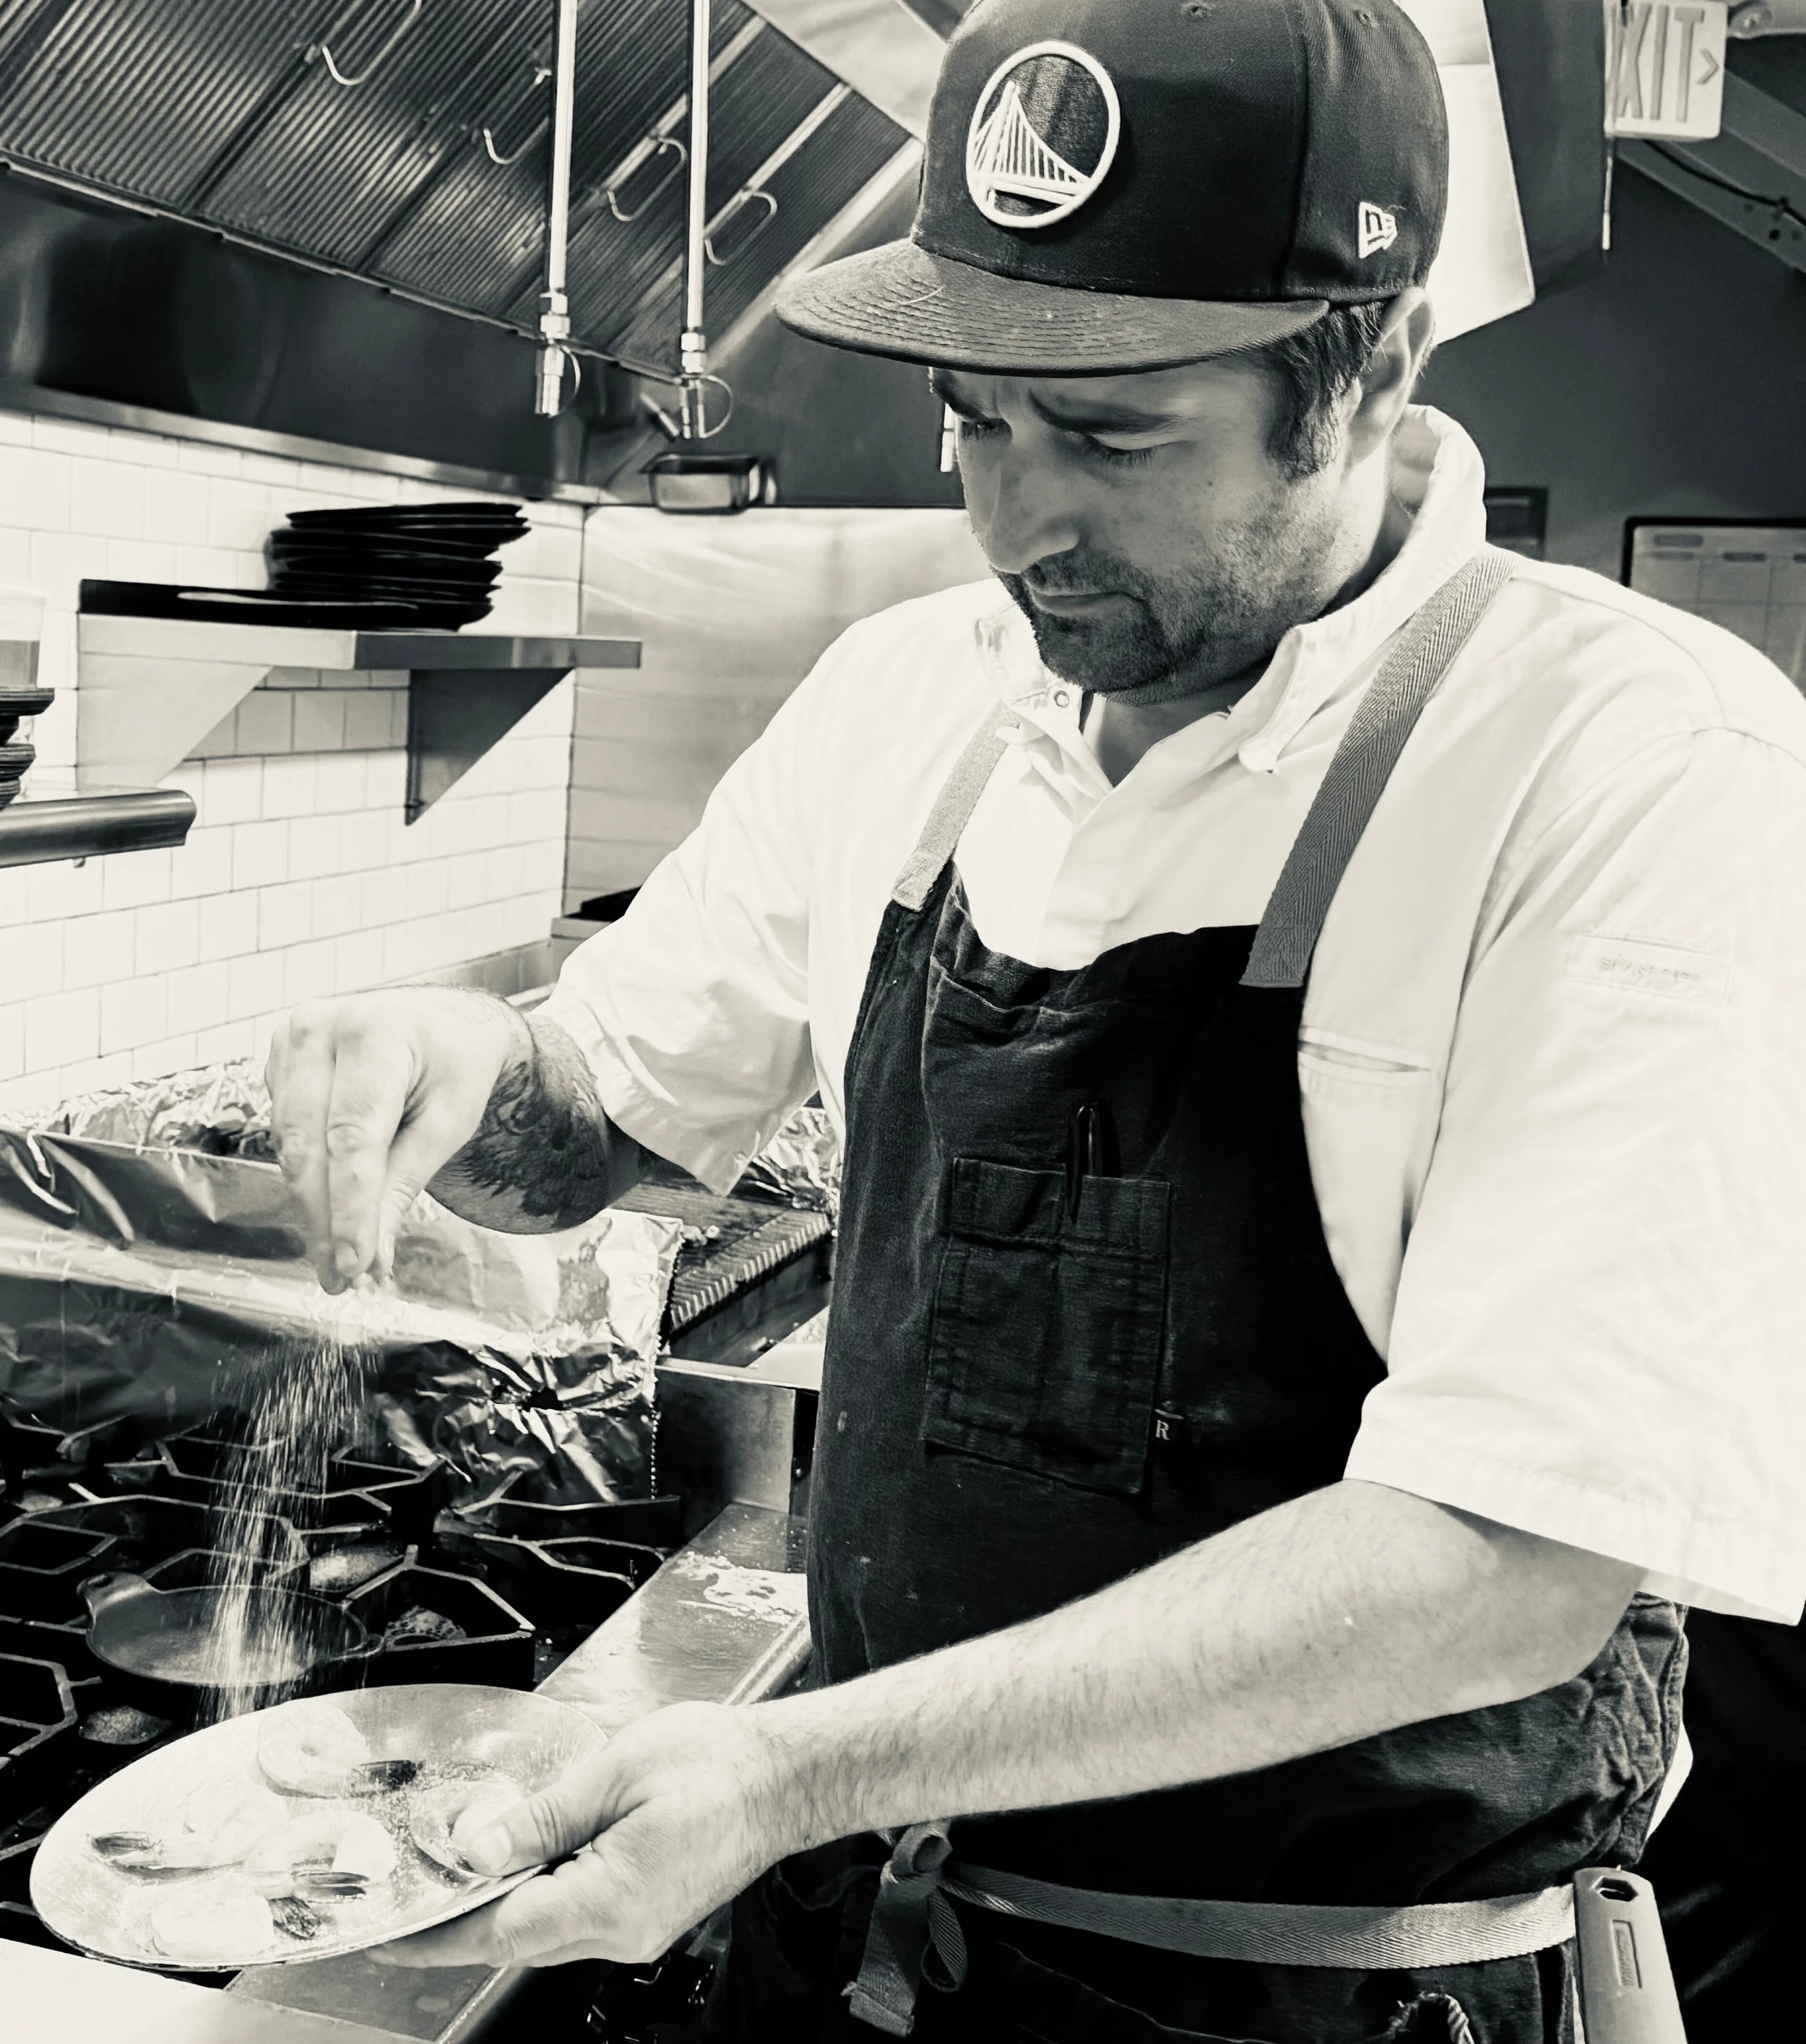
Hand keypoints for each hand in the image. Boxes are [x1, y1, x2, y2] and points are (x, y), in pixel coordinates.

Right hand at [267, 987, 524, 1290]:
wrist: (443, 1022)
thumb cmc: (455, 1066)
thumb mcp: (449, 1122)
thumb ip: (404, 1183)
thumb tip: (368, 1257)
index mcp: (375, 1032)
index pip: (353, 1136)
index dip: (349, 1208)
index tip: (354, 1264)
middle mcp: (321, 1028)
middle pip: (308, 1144)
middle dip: (324, 1220)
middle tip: (341, 1278)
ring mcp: (291, 1039)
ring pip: (288, 1144)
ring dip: (311, 1208)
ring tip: (337, 1258)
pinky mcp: (279, 1058)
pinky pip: (284, 1131)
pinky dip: (305, 1176)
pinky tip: (328, 1209)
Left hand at [373, 1702, 791, 1969]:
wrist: (787, 1775)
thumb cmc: (719, 1765)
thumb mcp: (614, 1774)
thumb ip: (539, 1817)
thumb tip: (474, 1850)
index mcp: (611, 1902)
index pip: (497, 1932)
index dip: (436, 1933)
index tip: (391, 1936)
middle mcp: (622, 1932)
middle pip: (516, 1938)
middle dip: (462, 1916)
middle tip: (417, 1886)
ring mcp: (638, 1929)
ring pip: (544, 1931)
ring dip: (501, 1903)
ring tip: (466, 1864)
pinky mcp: (649, 1914)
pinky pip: (576, 1916)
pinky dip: (541, 1894)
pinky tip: (530, 1858)